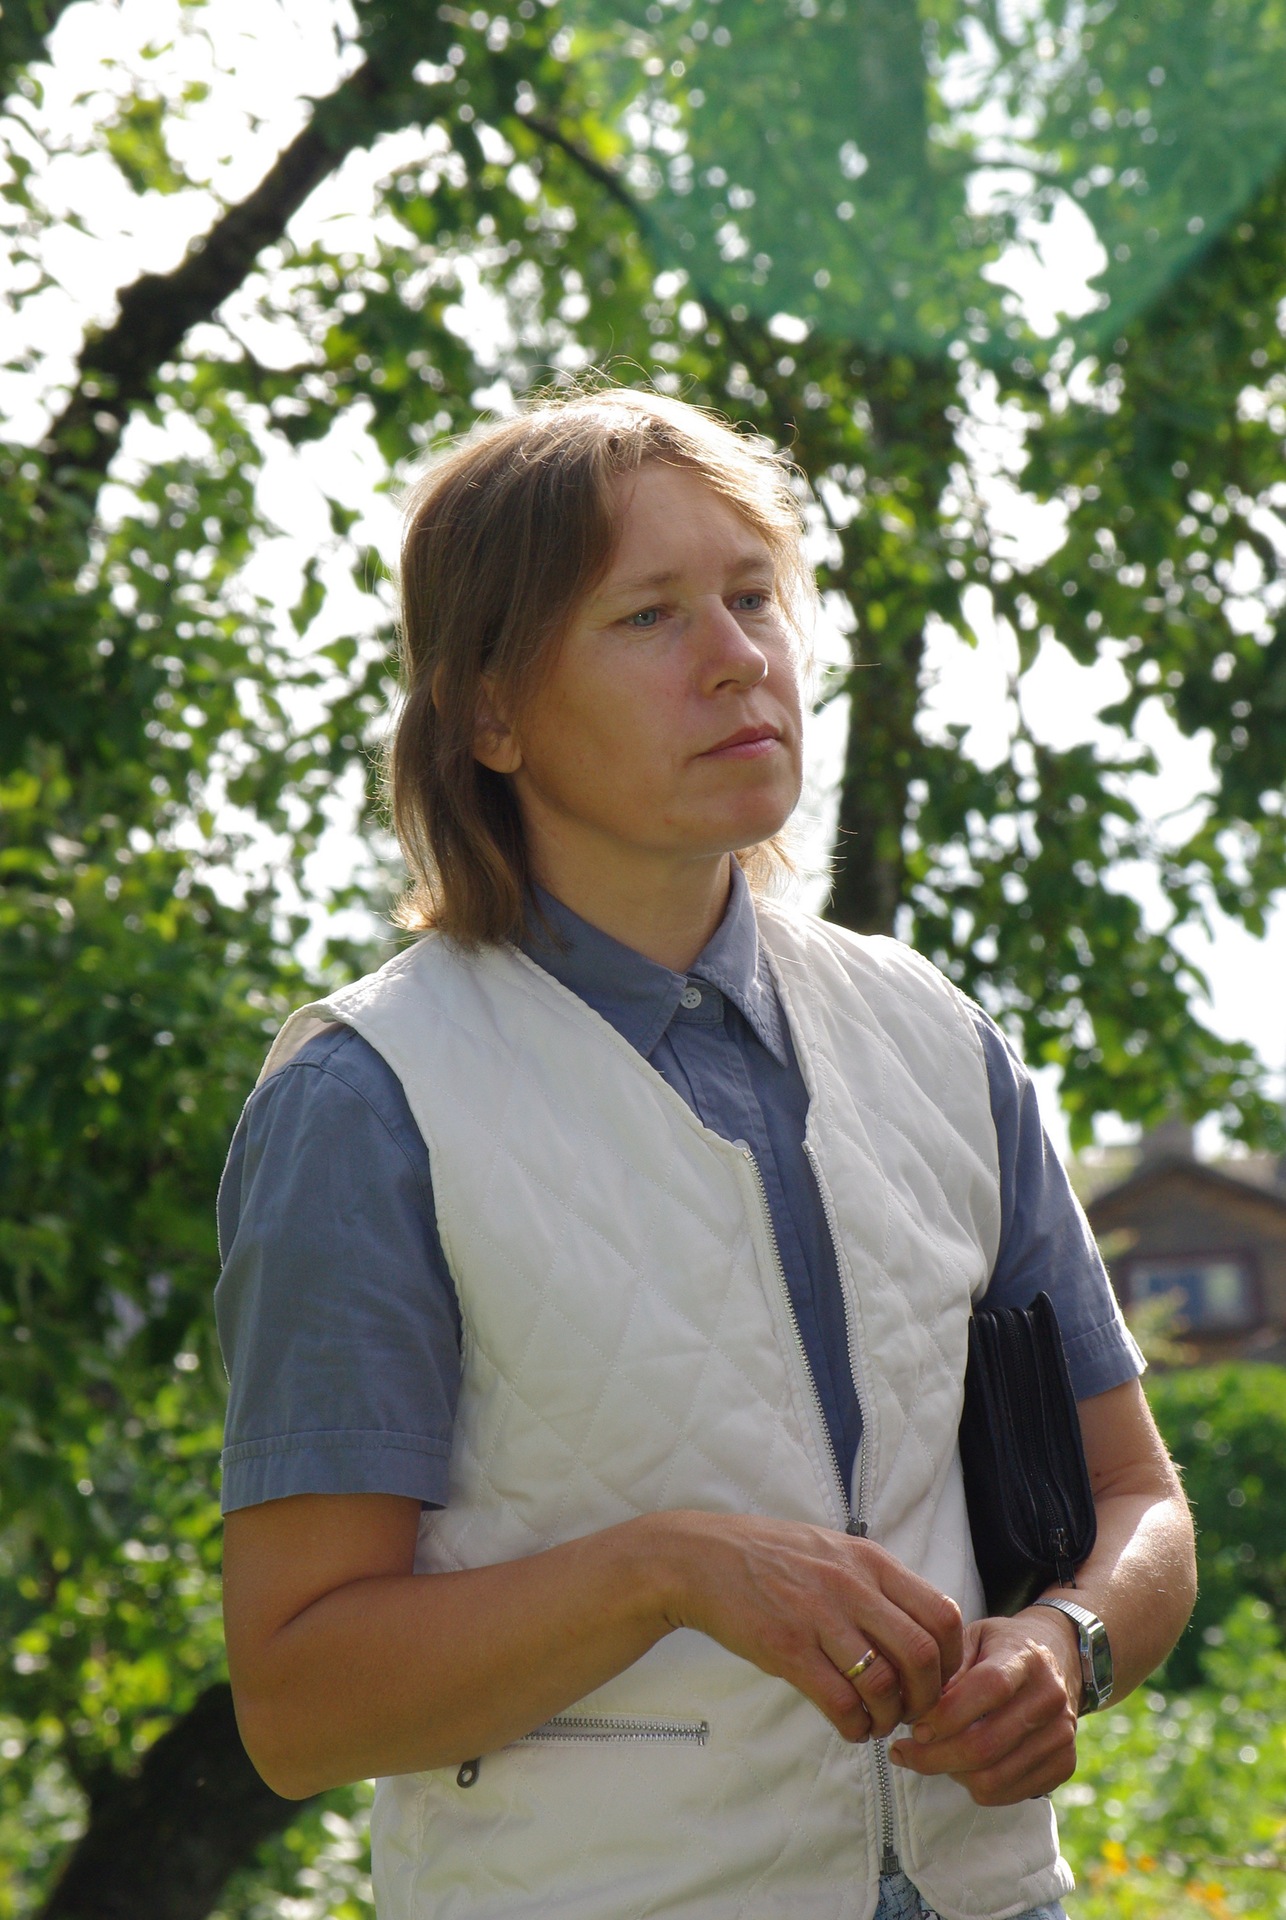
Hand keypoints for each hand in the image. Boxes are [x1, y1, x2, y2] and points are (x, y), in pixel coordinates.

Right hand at [655, 1512, 962, 1744]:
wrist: (701, 1559)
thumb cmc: (770, 1557)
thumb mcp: (834, 1551)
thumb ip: (876, 1583)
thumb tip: (920, 1629)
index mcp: (870, 1561)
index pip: (941, 1614)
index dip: (952, 1660)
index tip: (939, 1680)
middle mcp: (851, 1586)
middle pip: (922, 1654)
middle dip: (928, 1697)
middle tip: (913, 1711)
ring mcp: (818, 1617)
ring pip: (884, 1684)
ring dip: (890, 1717)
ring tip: (878, 1722)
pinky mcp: (786, 1648)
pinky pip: (839, 1702)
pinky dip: (854, 1726)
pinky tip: (849, 1727)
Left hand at [888, 1609, 1079, 1804]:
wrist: (1057, 1657)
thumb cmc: (1000, 1647)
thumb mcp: (971, 1637)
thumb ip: (946, 1667)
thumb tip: (916, 1708)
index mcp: (1026, 1657)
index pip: (990, 1689)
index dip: (947, 1713)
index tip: (914, 1726)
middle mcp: (1050, 1698)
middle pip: (987, 1745)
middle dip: (935, 1757)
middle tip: (904, 1752)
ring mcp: (1062, 1735)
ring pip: (994, 1777)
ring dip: (951, 1774)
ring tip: (930, 1757)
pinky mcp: (1065, 1764)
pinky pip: (1009, 1794)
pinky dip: (976, 1787)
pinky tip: (960, 1766)